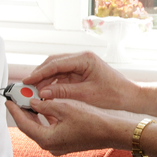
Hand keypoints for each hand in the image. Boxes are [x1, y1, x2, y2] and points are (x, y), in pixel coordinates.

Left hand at [6, 98, 132, 156]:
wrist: (111, 133)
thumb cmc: (91, 121)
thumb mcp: (65, 108)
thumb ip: (46, 105)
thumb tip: (32, 102)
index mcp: (47, 140)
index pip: (24, 124)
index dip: (15, 111)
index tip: (8, 100)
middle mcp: (50, 146)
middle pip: (30, 127)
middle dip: (23, 111)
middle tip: (17, 97)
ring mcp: (57, 146)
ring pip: (39, 128)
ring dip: (34, 114)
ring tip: (28, 98)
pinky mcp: (64, 143)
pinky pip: (49, 130)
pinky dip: (45, 118)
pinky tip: (44, 106)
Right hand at [22, 51, 138, 109]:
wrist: (129, 97)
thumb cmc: (113, 95)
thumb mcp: (86, 95)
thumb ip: (63, 92)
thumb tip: (42, 93)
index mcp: (84, 59)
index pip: (56, 63)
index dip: (40, 73)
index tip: (27, 81)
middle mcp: (81, 58)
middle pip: (54, 63)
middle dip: (40, 75)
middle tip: (27, 87)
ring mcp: (81, 65)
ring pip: (57, 70)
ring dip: (45, 81)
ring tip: (34, 92)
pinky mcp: (81, 73)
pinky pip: (62, 77)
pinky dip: (53, 85)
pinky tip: (45, 93)